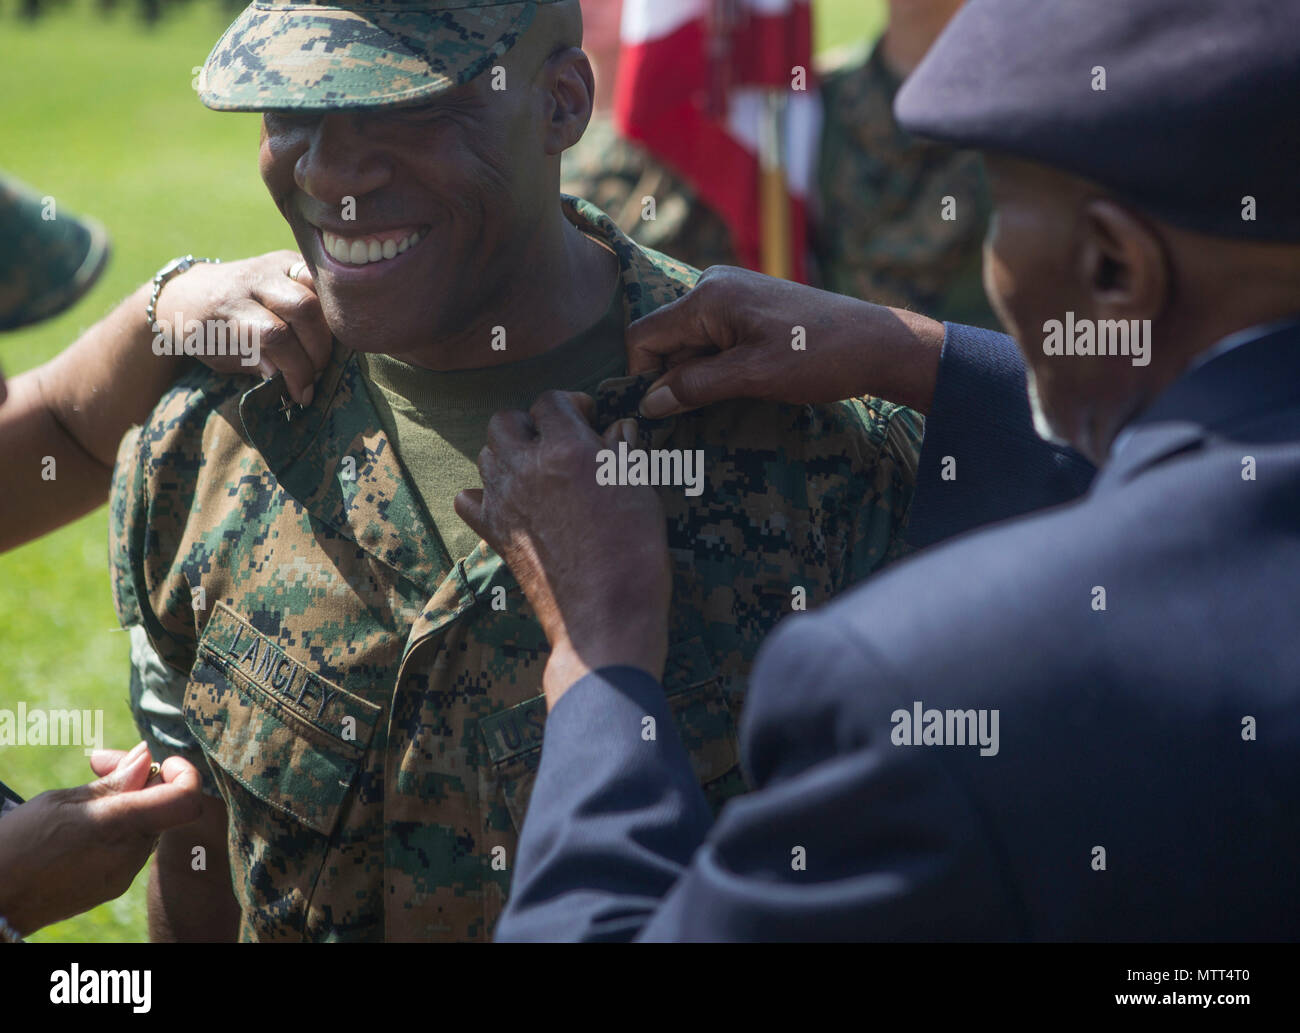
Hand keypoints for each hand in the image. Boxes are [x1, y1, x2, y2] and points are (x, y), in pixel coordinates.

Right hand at [0, 742, 202, 936]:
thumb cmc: (15, 845)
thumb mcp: (60, 802)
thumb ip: (113, 783)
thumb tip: (146, 757)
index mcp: (120, 827)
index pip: (187, 800)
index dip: (183, 773)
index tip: (159, 760)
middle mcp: (131, 855)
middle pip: (166, 808)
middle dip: (145, 781)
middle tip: (102, 767)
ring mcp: (123, 876)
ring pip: (147, 827)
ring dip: (130, 806)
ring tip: (86, 798)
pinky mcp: (112, 888)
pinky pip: (130, 849)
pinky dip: (119, 829)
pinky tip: (84, 826)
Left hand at [155, 250, 329, 404]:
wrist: (188, 295)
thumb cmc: (205, 335)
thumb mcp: (222, 358)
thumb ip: (259, 365)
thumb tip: (296, 379)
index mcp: (226, 306)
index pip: (275, 336)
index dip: (296, 369)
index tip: (302, 394)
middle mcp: (250, 279)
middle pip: (303, 308)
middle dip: (317, 349)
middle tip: (316, 372)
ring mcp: (270, 265)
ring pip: (315, 291)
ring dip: (327, 328)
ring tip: (322, 351)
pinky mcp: (287, 260)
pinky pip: (317, 281)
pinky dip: (327, 307)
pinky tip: (324, 329)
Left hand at [454, 391, 672, 707]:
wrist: (605, 613)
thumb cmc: (634, 550)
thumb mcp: (641, 489)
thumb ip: (624, 451)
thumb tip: (618, 428)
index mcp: (566, 447)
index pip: (551, 401)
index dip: (571, 404)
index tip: (588, 418)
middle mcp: (526, 467)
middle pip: (505, 421)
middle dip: (530, 423)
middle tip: (557, 440)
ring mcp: (504, 501)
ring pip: (487, 455)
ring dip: (509, 453)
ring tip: (537, 469)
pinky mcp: (495, 534)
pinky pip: (468, 500)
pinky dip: (481, 493)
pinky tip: (506, 500)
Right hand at [627, 265, 945, 418]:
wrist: (878, 343)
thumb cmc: (817, 356)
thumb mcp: (751, 377)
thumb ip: (694, 387)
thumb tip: (648, 403)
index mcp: (708, 296)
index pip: (645, 336)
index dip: (644, 376)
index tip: (664, 411)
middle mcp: (713, 286)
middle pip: (666, 339)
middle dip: (675, 377)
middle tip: (703, 411)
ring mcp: (732, 294)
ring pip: (690, 342)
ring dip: (699, 375)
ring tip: (736, 394)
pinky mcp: (749, 307)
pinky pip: (713, 339)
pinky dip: (718, 365)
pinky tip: (745, 382)